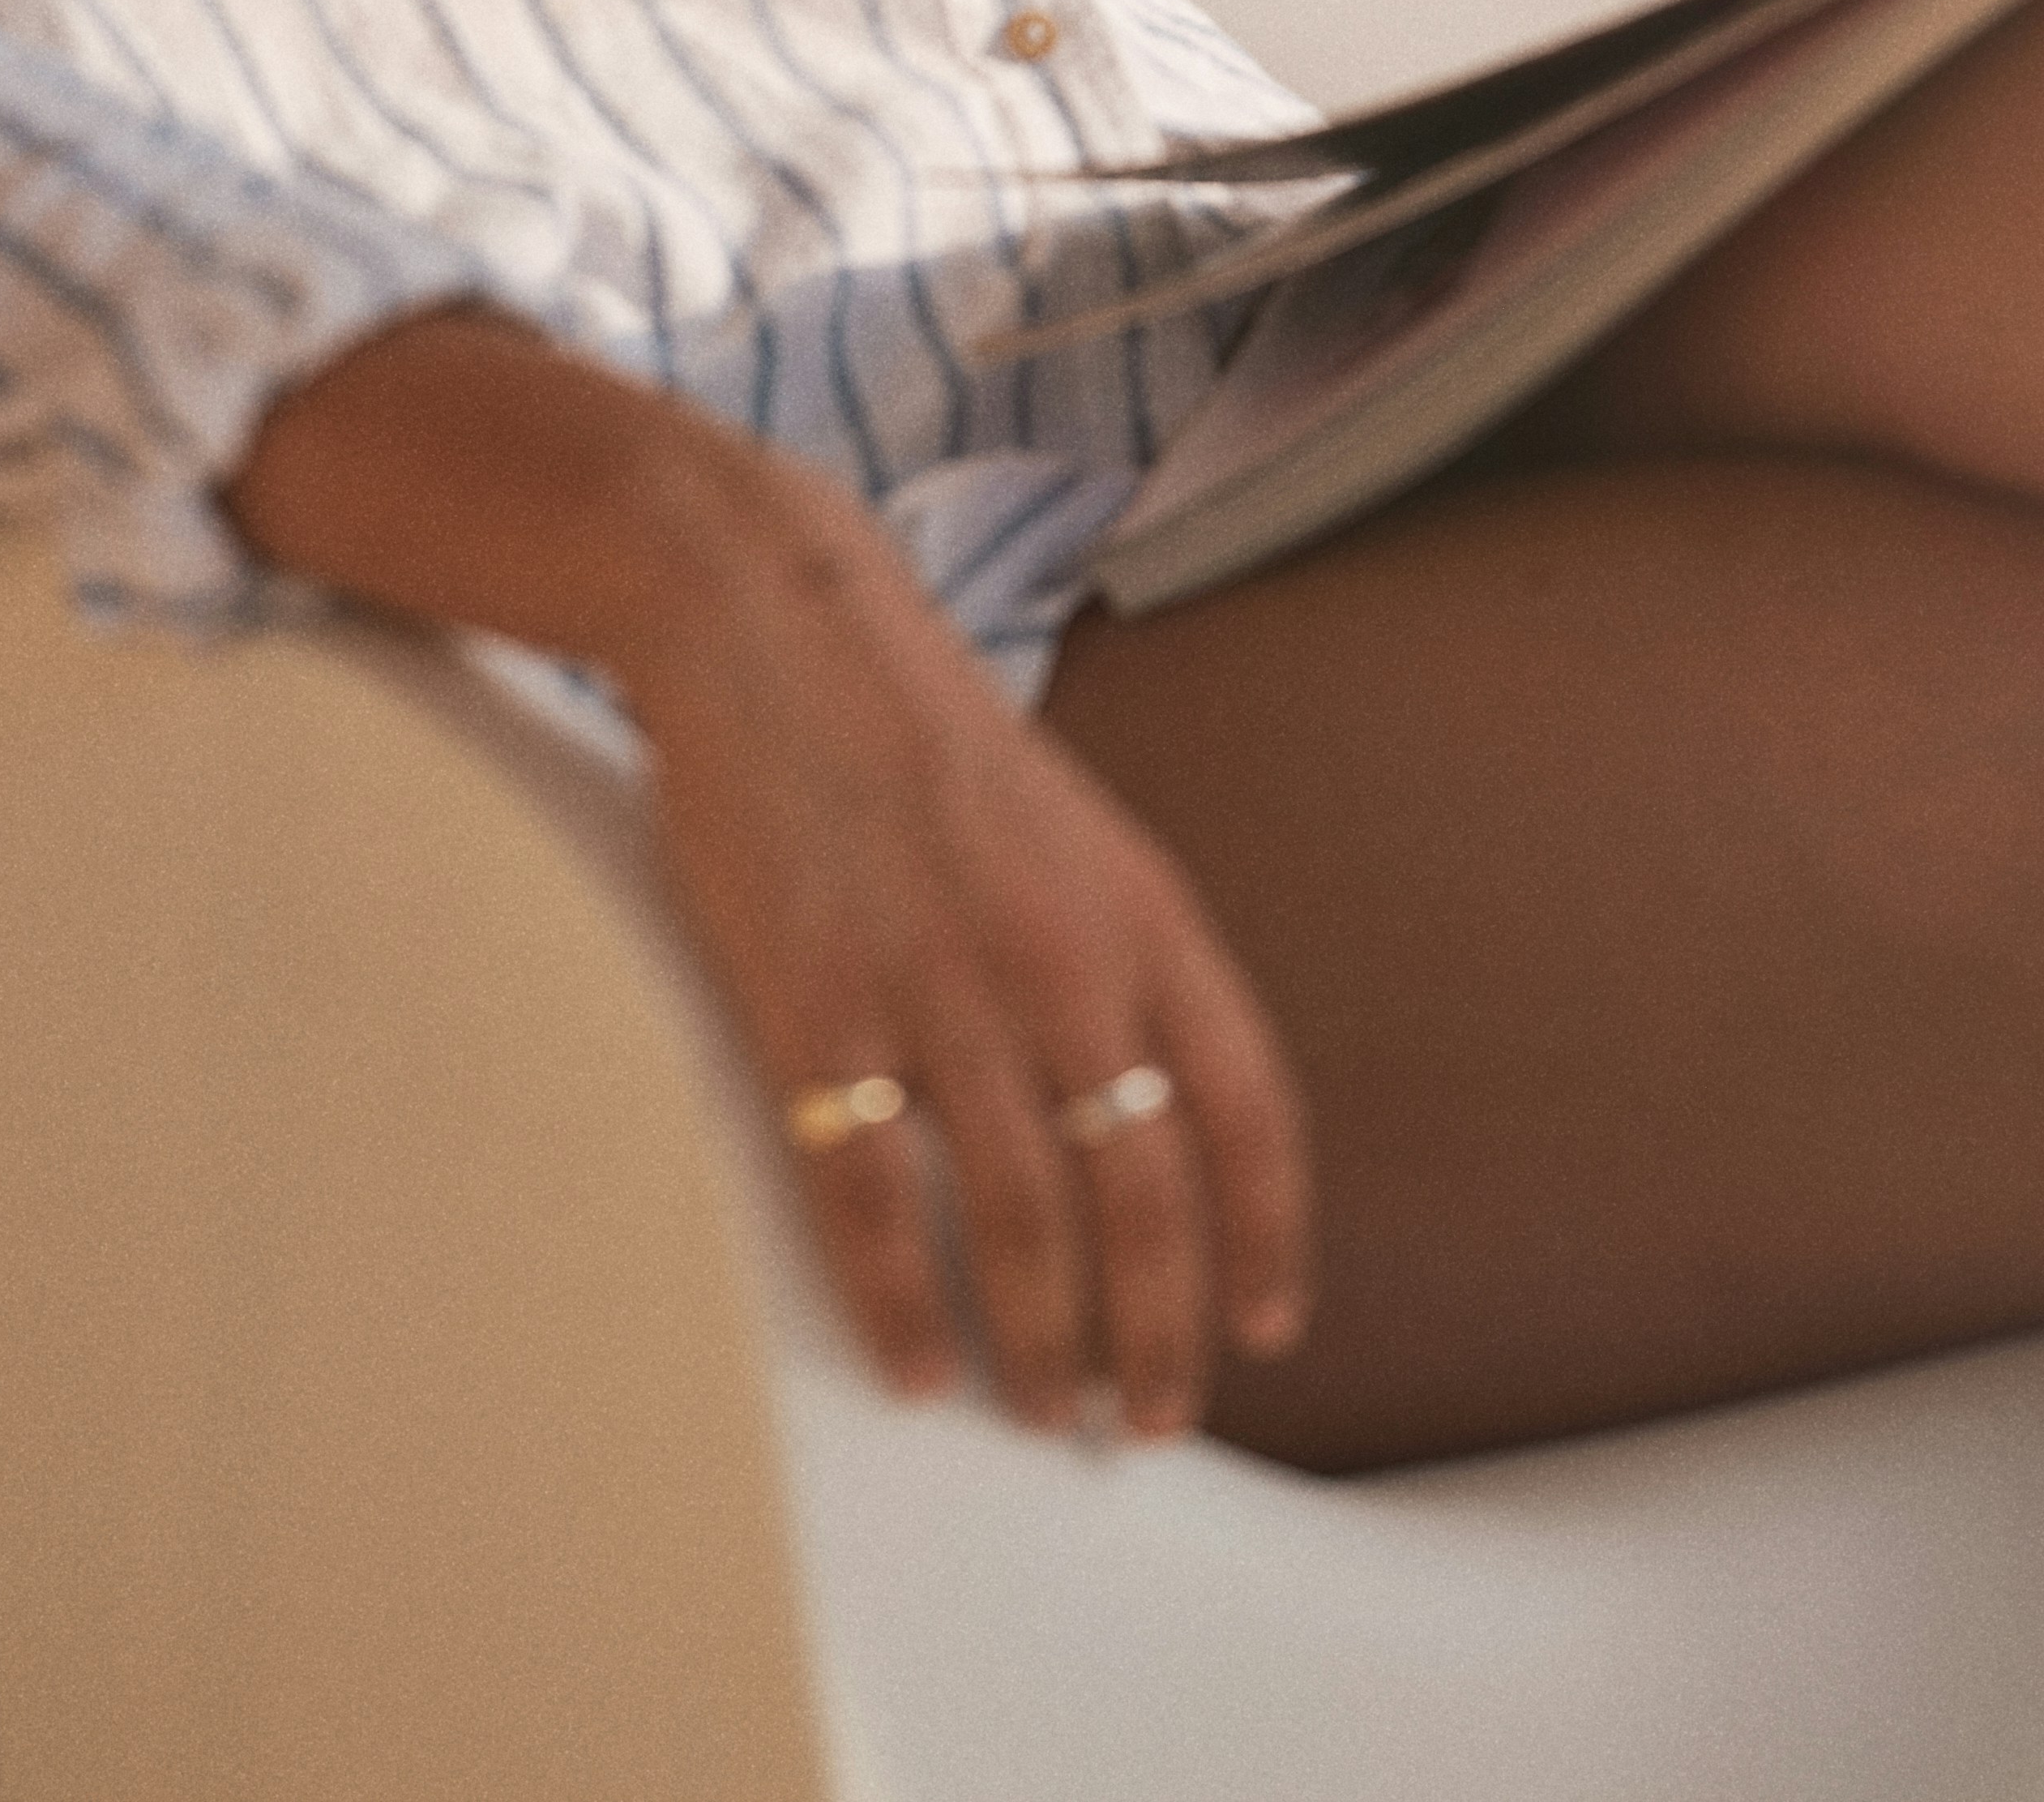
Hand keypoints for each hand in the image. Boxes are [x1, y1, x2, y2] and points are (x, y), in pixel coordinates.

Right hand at [224, 314, 1313, 1435]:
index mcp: (1141, 910)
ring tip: (1043, 1409)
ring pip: (1018, 1218)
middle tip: (1146, 1420)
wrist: (772, 623)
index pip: (1249, 1108)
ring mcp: (938, 987)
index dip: (1271, 1235)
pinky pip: (870, 1198)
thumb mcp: (1072, 830)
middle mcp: (1060, 957)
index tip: (1270, 1329)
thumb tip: (1160, 1111)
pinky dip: (900, 1301)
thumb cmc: (918, 739)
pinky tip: (915, 1362)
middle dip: (1156, 1331)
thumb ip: (1124, 958)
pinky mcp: (816, 1006)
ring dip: (1040, 1340)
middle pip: (1142, 1195)